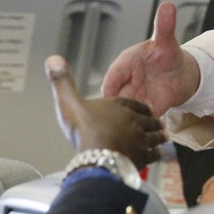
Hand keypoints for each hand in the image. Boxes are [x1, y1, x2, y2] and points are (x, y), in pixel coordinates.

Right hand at [45, 55, 165, 169]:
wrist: (98, 156)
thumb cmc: (83, 128)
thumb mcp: (68, 100)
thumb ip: (62, 80)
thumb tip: (52, 57)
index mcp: (120, 105)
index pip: (135, 103)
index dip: (138, 106)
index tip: (143, 108)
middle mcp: (134, 120)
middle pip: (148, 119)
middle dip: (152, 121)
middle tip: (156, 124)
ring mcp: (141, 138)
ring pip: (155, 135)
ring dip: (158, 136)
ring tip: (162, 138)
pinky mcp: (143, 156)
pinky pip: (153, 154)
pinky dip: (155, 154)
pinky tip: (155, 155)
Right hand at [101, 2, 200, 116]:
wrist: (180, 74)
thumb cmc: (168, 55)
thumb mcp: (168, 41)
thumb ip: (164, 26)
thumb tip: (168, 5)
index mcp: (125, 64)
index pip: (113, 76)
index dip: (111, 86)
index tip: (111, 95)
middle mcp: (125, 82)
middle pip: (114, 98)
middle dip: (117, 109)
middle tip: (123, 117)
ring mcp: (133, 97)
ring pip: (125, 112)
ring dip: (130, 120)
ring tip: (138, 124)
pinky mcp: (142, 110)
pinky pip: (138, 120)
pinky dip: (143, 126)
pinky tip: (149, 131)